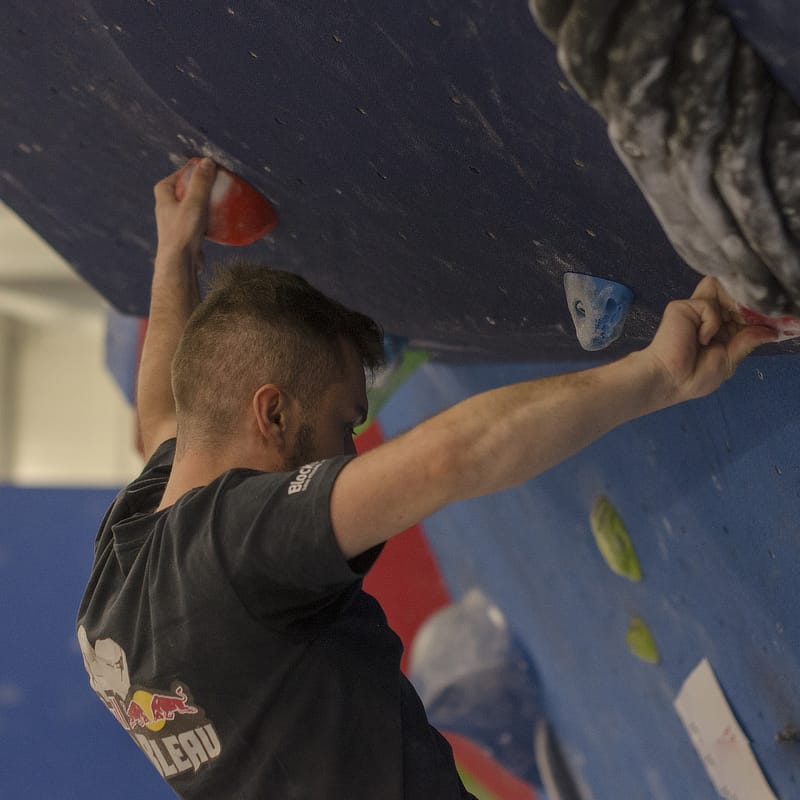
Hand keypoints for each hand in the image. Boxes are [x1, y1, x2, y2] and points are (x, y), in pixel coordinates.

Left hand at [153, 158, 216, 265]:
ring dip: (204, 205)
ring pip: (191, 207)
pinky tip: (218, 224)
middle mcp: (166, 207)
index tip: (207, 170)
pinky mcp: (183, 236)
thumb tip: (208, 162)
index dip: (191, 171)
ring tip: (219, 203)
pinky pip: (196, 223)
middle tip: (215, 185)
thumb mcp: (195, 202)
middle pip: (184, 191)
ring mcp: (174, 222)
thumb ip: (201, 182)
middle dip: (199, 188)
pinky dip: (206, 221)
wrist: (179, 263)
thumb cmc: (183, 231)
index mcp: (163, 195)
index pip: (177, 175)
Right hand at [645, 277, 776, 405]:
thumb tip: (772, 332)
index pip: (741, 309)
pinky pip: (708, 304)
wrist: (671, 379)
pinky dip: (712, 321)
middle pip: (731, 294)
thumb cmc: (694, 376)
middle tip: (751, 321)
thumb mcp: (729, 360)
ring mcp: (695, 309)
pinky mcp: (683, 306)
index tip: (768, 320)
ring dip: (729, 306)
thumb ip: (748, 341)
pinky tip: (702, 338)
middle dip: (745, 306)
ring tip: (727, 326)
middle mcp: (709, 316)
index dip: (755, 312)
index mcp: (720, 329)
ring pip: (720, 288)